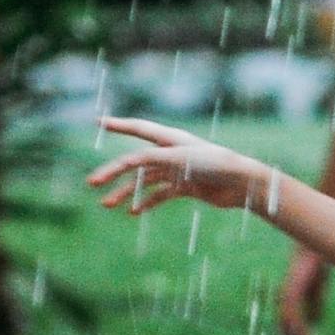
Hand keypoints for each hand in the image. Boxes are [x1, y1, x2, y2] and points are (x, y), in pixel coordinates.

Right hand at [87, 115, 276, 221]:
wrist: (243, 184)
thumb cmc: (215, 164)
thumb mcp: (181, 159)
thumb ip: (154, 160)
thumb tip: (128, 163)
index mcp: (169, 139)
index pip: (138, 129)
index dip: (118, 126)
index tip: (98, 122)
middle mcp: (170, 153)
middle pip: (133, 162)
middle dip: (111, 172)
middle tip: (91, 183)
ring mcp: (176, 171)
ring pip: (143, 181)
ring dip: (124, 192)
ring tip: (106, 205)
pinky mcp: (185, 188)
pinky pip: (159, 195)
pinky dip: (146, 202)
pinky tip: (133, 212)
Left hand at [275, 246, 331, 334]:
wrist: (319, 246)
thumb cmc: (319, 261)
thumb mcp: (320, 287)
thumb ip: (316, 303)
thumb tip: (315, 322)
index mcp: (291, 292)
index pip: (288, 318)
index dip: (295, 333)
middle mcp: (286, 292)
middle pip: (285, 321)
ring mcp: (288, 290)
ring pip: (288, 320)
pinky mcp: (294, 288)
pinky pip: (293, 313)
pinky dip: (299, 327)